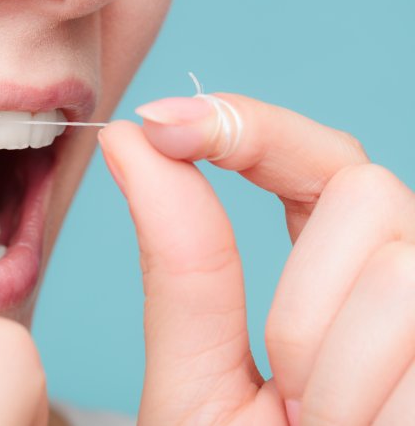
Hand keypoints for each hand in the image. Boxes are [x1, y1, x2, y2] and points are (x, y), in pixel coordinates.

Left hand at [98, 94, 414, 424]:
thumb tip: (135, 139)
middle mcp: (408, 284)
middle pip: (366, 193)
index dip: (247, 126)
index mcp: (335, 281)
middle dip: (305, 300)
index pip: (317, 161)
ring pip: (398, 264)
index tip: (162, 125)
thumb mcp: (202, 384)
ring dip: (333, 367)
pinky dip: (369, 398)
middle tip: (295, 399)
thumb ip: (182, 264)